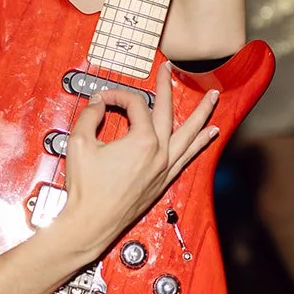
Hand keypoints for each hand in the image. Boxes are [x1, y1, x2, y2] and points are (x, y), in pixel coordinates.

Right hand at [59, 64, 218, 254]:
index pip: (135, 105)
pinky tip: (209, 134)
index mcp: (142, 141)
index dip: (117, 96)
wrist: (90, 222)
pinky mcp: (163, 181)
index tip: (103, 98)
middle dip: (168, 87)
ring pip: (189, 134)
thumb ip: (90, 116)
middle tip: (169, 71)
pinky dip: (200, 143)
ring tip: (214, 98)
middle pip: (167, 111)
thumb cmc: (86, 190)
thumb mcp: (80, 143)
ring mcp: (164, 168)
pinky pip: (188, 156)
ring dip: (202, 113)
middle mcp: (159, 153)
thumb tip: (97, 103)